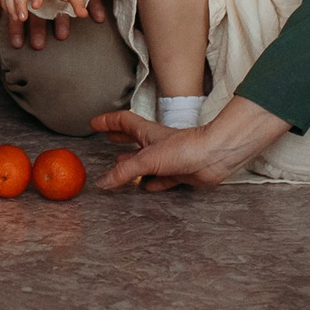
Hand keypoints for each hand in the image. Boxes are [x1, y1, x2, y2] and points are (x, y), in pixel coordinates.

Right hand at [94, 95, 290, 192]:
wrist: (215, 156)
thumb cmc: (185, 148)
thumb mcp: (147, 159)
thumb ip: (124, 172)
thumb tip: (102, 182)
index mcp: (147, 134)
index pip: (123, 122)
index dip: (108, 121)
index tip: (94, 123)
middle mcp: (157, 145)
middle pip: (133, 139)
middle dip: (119, 138)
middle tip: (107, 138)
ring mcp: (169, 159)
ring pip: (145, 161)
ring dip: (132, 163)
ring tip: (119, 166)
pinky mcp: (180, 173)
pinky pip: (161, 179)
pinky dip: (152, 183)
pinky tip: (146, 187)